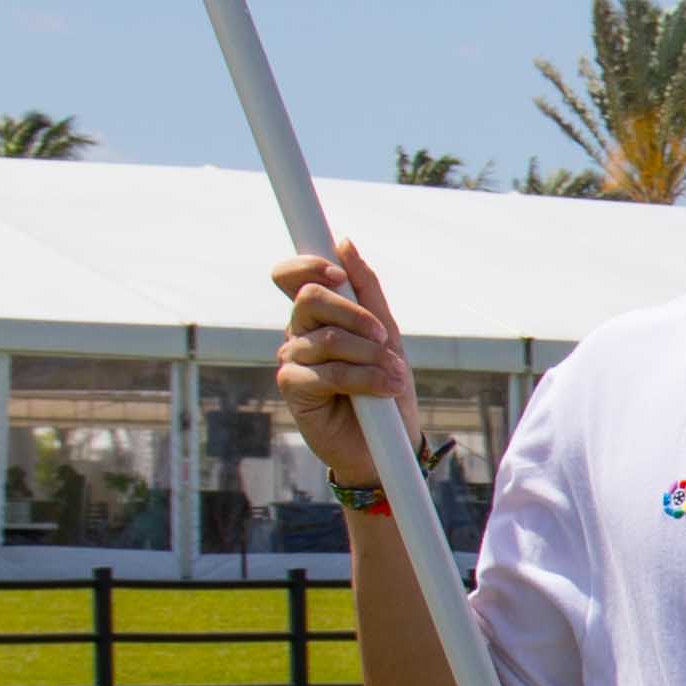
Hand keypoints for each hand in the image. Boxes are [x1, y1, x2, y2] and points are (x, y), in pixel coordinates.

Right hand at [265, 242, 412, 482]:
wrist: (388, 442)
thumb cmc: (385, 384)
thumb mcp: (385, 333)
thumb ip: (366, 289)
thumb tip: (344, 243)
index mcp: (317, 315)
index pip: (292, 276)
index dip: (309, 265)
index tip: (339, 276)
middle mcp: (298, 332)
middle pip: (310, 299)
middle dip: (354, 314)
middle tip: (382, 338)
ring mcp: (292, 359)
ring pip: (326, 338)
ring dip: (369, 355)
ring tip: (393, 375)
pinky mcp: (292, 388)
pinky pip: (326, 371)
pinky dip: (363, 379)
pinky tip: (383, 390)